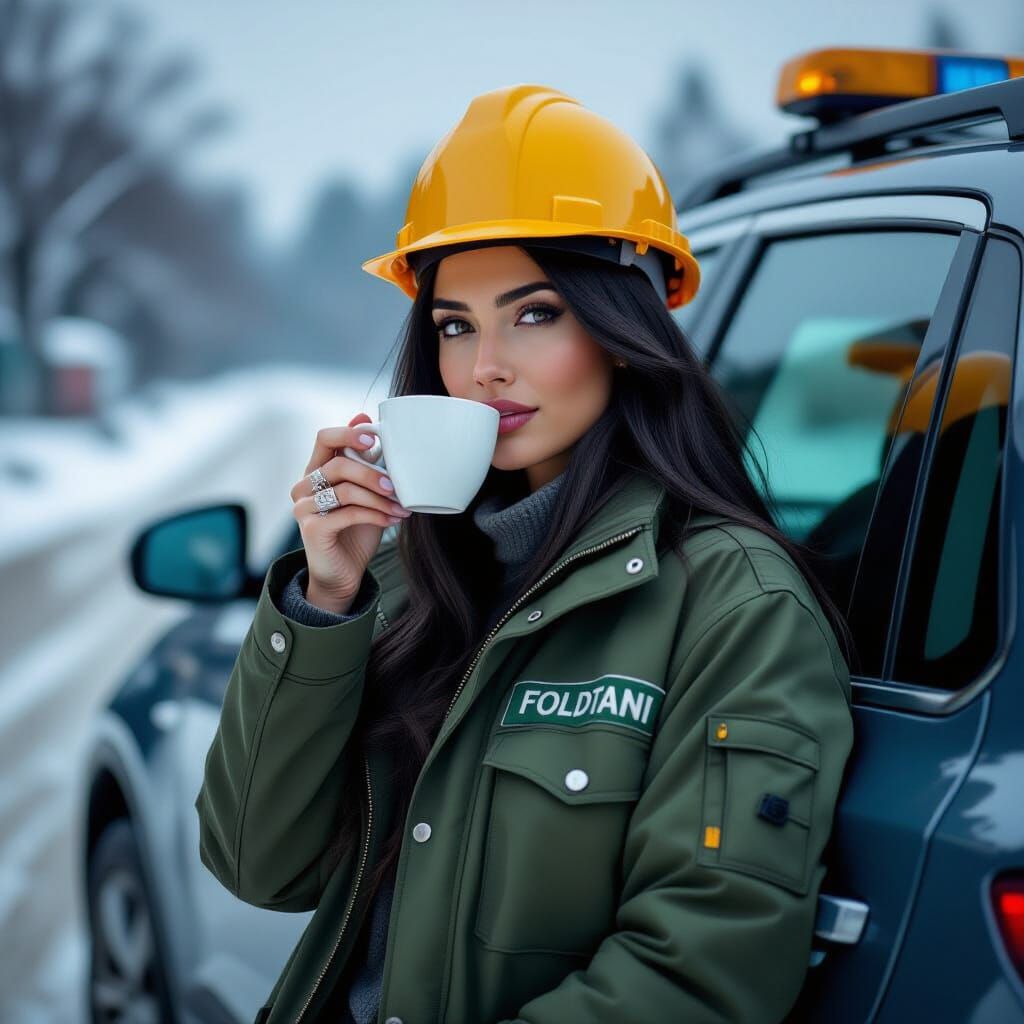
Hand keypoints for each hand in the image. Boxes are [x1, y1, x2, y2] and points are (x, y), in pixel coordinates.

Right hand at [288, 412, 410, 609]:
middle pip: (338, 465)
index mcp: (316, 471)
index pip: (324, 438)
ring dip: (379, 499)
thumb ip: (366, 463)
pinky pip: (347, 514)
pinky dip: (375, 515)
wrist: (344, 573)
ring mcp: (304, 507)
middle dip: (372, 474)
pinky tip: (392, 520)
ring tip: (401, 507)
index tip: (374, 439)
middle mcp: (304, 486)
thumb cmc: (356, 530)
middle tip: (396, 486)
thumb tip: (369, 423)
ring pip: (345, 491)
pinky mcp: (311, 528)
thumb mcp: (367, 492)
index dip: (348, 433)